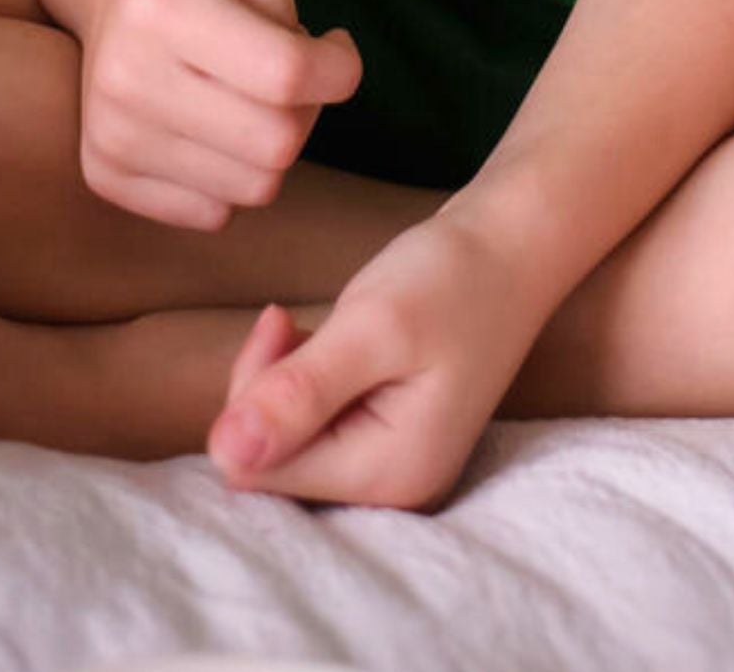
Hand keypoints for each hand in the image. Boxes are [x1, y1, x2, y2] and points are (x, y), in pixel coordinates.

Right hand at [75, 0, 361, 229]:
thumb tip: (299, 73)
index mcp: (164, 3)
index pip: (286, 74)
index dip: (338, 69)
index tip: (335, 48)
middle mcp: (126, 76)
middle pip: (276, 143)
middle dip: (307, 110)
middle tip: (290, 73)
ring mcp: (111, 135)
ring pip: (253, 187)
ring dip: (271, 146)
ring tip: (249, 96)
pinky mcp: (106, 176)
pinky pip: (215, 213)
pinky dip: (232, 175)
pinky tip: (216, 127)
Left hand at [206, 205, 546, 510]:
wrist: (511, 245)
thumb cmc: (450, 277)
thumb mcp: (371, 327)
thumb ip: (300, 393)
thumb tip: (222, 453)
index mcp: (388, 474)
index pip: (260, 469)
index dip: (249, 399)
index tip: (278, 322)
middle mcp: (391, 489)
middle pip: (272, 464)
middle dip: (264, 390)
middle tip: (284, 318)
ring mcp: (392, 466)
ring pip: (287, 445)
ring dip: (282, 382)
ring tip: (304, 323)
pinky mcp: (387, 439)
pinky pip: (314, 430)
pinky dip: (304, 382)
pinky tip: (325, 338)